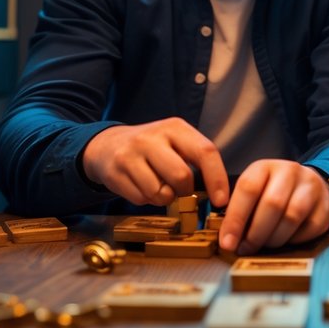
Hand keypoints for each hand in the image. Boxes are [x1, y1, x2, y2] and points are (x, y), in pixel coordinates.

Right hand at [81, 118, 229, 207]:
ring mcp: (131, 154)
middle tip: (179, 189)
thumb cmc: (152, 147)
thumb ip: (195, 159)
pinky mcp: (115, 172)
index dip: (217, 179)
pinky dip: (146, 200)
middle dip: (184, 191)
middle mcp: (152, 138)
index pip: (205, 151)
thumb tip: (219, 193)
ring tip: (157, 185)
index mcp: (174, 127)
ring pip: (160, 193)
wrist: (107, 145)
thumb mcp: (175, 141)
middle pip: (181, 176)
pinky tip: (141, 186)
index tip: (221, 200)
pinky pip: (141, 199)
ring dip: (163, 198)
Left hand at [218, 160, 328, 254]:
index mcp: (265, 167)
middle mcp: (290, 171)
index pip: (248, 188)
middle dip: (256, 233)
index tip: (227, 242)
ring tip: (265, 246)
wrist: (310, 184)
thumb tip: (227, 239)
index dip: (236, 218)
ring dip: (274, 239)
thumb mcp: (254, 191)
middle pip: (272, 204)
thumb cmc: (273, 192)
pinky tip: (286, 241)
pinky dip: (295, 240)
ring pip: (292, 217)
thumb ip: (239, 209)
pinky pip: (311, 228)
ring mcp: (311, 186)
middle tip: (246, 249)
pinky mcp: (327, 204)